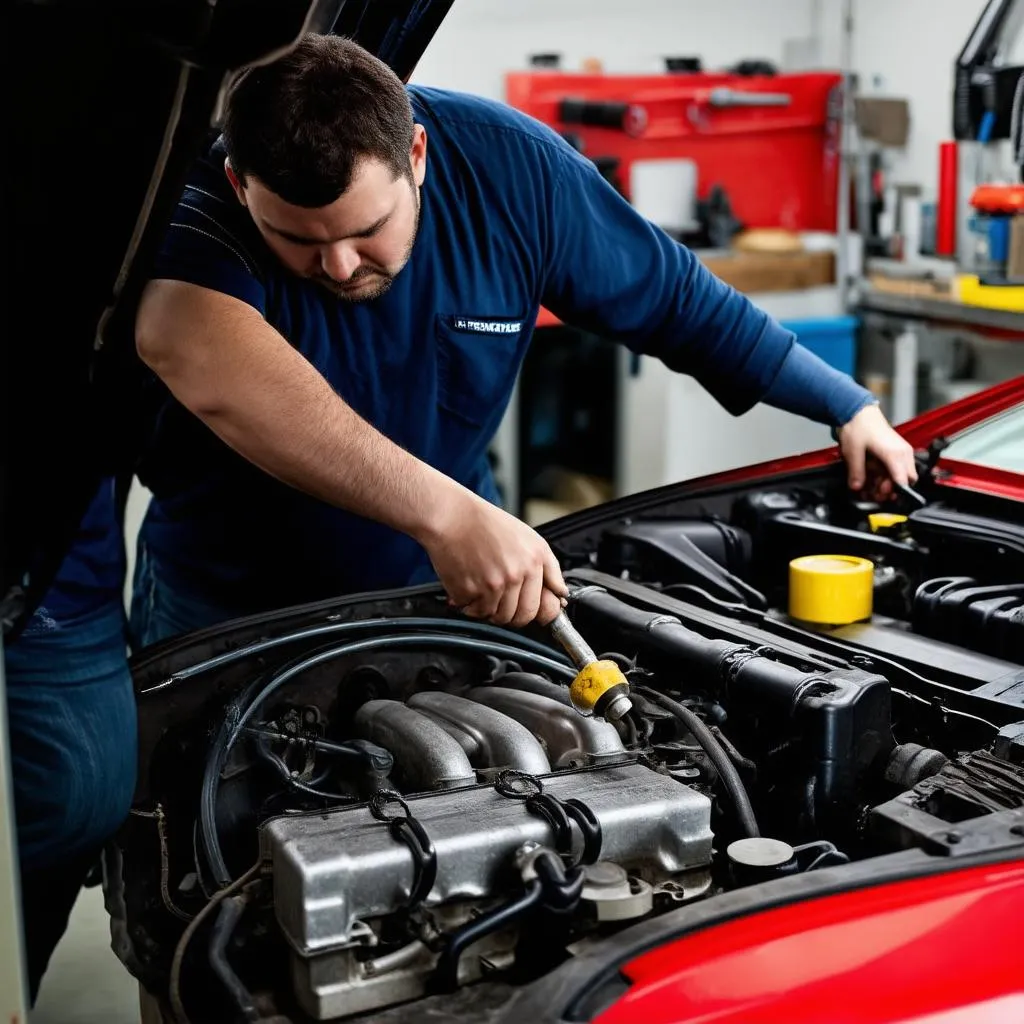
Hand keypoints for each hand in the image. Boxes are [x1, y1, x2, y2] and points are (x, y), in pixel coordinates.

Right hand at [419, 489, 567, 626]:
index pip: (540, 607)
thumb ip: (549, 568)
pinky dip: (469, 604)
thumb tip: (561, 595)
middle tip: (499, 602)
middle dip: (510, 616)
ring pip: (496, 617)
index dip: (532, 614)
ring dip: (488, 609)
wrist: (451, 516)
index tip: (527, 615)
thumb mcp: (528, 538)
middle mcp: (516, 573)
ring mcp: (493, 584)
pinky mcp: (470, 590)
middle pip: (519, 617)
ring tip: (481, 588)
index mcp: (534, 561)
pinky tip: (467, 585)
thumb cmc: (485, 524)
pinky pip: (474, 612)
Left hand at [836, 403, 917, 500]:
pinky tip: (873, 478)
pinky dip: (887, 476)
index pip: (903, 481)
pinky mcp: (897, 451)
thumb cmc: (858, 426)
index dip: (891, 492)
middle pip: (906, 481)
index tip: (879, 497)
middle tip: (873, 492)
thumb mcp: (853, 452)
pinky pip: (897, 469)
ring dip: (888, 484)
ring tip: (870, 486)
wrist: (858, 411)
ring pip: (902, 476)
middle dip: (890, 490)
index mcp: (895, 454)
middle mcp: (903, 453)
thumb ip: (856, 473)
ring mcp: (902, 452)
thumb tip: (857, 487)